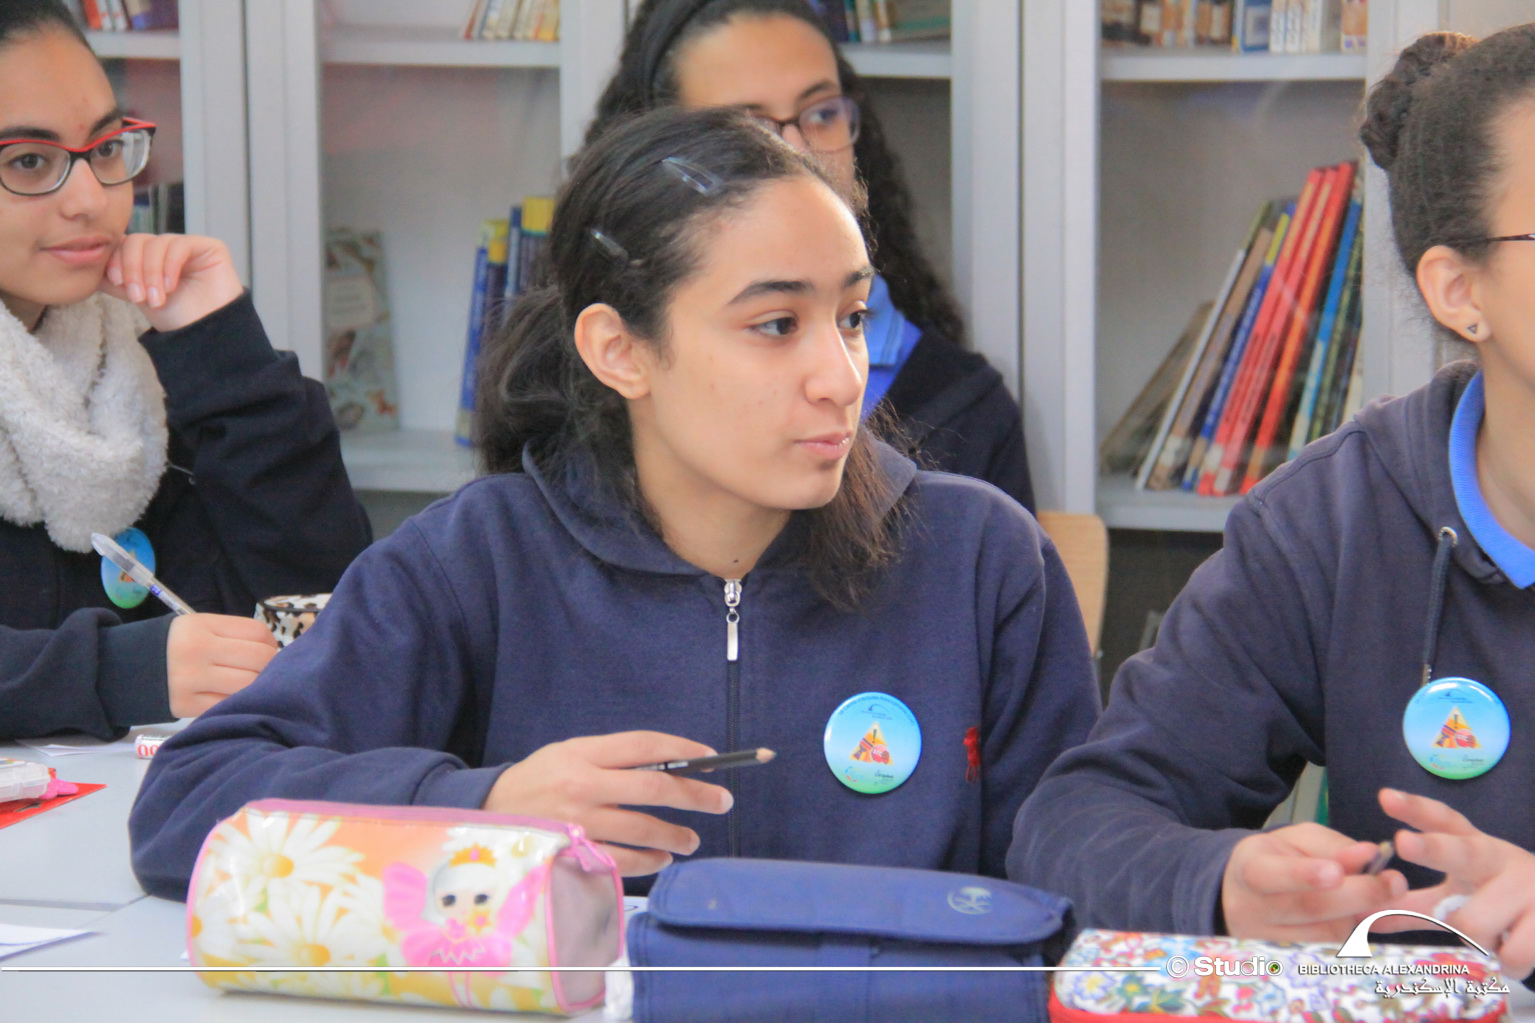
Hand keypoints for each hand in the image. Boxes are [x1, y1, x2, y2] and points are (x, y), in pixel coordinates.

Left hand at [100, 233, 243, 331]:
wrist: (206, 334)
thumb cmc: (176, 318)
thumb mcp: (136, 296)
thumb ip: (114, 278)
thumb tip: (88, 265)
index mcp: (149, 256)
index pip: (125, 243)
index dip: (117, 258)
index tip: (117, 283)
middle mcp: (167, 248)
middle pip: (138, 240)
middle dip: (132, 268)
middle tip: (137, 296)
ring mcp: (188, 245)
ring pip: (157, 243)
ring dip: (151, 273)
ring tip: (156, 299)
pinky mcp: (209, 247)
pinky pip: (180, 245)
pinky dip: (170, 266)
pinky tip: (171, 287)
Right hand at [165, 614, 279, 717]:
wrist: (128, 669)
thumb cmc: (177, 647)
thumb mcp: (200, 628)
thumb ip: (235, 636)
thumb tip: (276, 654)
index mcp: (201, 625)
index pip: (257, 632)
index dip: (271, 643)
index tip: (267, 651)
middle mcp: (197, 650)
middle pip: (259, 658)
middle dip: (270, 666)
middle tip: (264, 672)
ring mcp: (191, 679)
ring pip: (249, 684)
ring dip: (258, 686)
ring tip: (251, 686)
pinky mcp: (185, 705)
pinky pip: (229, 704)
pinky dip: (238, 702)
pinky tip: (234, 699)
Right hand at [483, 731, 733, 876]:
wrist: (486, 813)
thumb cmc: (538, 781)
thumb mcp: (568, 754)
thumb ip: (612, 758)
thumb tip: (671, 768)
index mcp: (582, 753)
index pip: (644, 746)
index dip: (682, 751)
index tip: (710, 759)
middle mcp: (581, 785)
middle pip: (652, 788)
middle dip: (695, 795)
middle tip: (722, 802)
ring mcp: (577, 822)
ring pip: (642, 829)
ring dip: (676, 835)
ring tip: (692, 840)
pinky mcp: (572, 854)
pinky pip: (622, 861)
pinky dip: (649, 861)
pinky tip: (662, 859)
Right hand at [1221, 822, 1407, 941]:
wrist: (1243, 896)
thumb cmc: (1276, 859)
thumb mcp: (1296, 839)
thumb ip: (1332, 845)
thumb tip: (1369, 855)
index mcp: (1250, 870)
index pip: (1271, 874)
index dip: (1303, 875)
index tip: (1336, 873)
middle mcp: (1255, 911)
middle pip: (1310, 908)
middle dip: (1359, 895)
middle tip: (1396, 882)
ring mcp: (1272, 941)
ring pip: (1329, 931)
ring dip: (1365, 911)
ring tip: (1383, 890)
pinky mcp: (1295, 958)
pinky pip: (1336, 944)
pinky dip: (1358, 926)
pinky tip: (1365, 909)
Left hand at [1371, 788, 1534, 979]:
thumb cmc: (1499, 902)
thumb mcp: (1456, 896)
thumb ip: (1411, 905)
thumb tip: (1360, 917)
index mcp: (1472, 845)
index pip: (1443, 820)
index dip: (1415, 808)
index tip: (1385, 796)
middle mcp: (1498, 857)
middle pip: (1461, 853)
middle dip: (1431, 848)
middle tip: (1403, 842)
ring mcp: (1528, 886)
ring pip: (1474, 922)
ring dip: (1476, 940)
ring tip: (1495, 934)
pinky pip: (1510, 953)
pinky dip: (1506, 961)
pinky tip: (1514, 950)